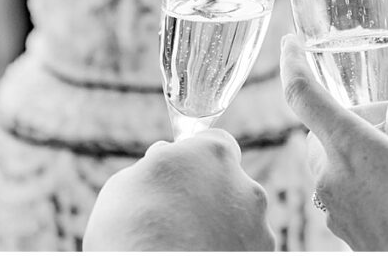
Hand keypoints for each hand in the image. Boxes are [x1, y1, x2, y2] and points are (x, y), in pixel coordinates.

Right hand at [82, 128, 274, 250]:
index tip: (182, 173)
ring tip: (186, 243)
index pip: (217, 142)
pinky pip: (244, 246)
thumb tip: (162, 158)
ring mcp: (257, 224)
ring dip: (220, 224)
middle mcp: (243, 184)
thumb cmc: (130, 231)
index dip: (198, 159)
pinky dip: (227, 249)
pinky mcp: (261, 253)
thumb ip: (156, 164)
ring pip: (239, 217)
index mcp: (212, 154)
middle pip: (230, 181)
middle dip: (209, 193)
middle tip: (177, 215)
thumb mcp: (126, 183)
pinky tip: (200, 254)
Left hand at [280, 34, 387, 250]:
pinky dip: (363, 184)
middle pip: (321, 131)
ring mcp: (333, 205)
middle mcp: (329, 173)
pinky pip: (344, 193)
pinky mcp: (343, 229)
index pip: (302, 93)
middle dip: (347, 122)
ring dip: (358, 155)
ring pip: (334, 163)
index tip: (290, 43)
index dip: (292, 63)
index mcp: (347, 144)